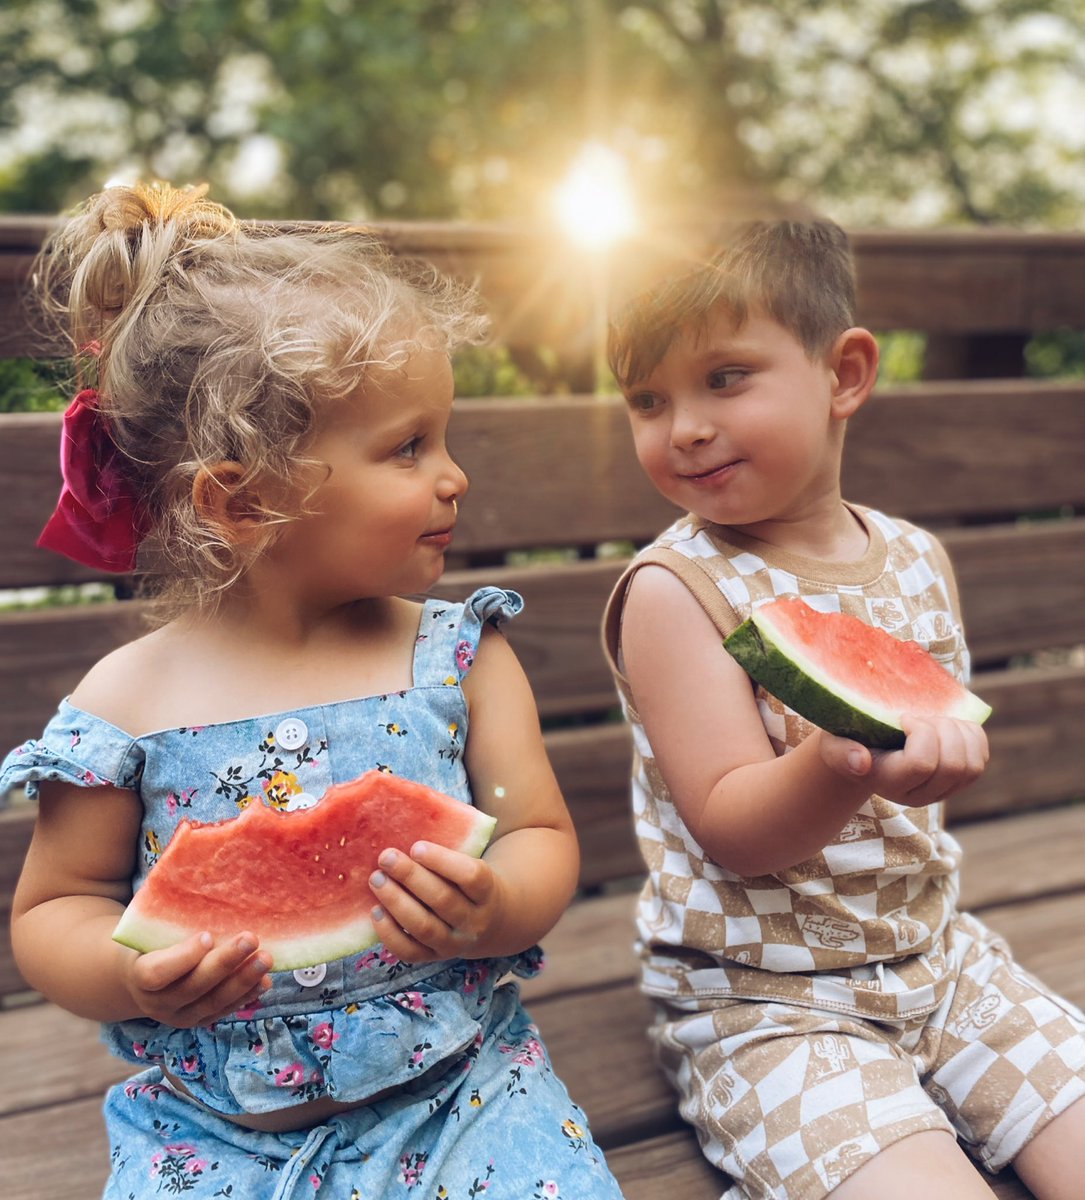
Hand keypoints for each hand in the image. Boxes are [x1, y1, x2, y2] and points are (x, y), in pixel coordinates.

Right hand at [122, 930, 271, 1026]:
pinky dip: (246, 995)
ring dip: (243, 981)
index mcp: (140, 977)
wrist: (144, 979)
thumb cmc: (152, 943)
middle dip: (224, 963)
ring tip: (266, 959)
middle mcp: (158, 1003)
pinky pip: (224, 1010)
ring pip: (213, 1002)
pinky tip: (265, 980)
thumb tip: (191, 876)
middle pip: (193, 986)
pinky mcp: (200, 1021)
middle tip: (251, 939)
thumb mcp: (151, 932)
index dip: (184, 957)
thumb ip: (169, 916)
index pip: (158, 973)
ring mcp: (180, 1016)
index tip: (208, 935)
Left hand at [369, 842, 503, 962]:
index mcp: (488, 892)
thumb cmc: (471, 885)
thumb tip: (404, 839)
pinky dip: (390, 933)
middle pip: (443, 900)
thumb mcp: (473, 867)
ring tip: (377, 880)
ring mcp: (455, 944)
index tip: (416, 846)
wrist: (492, 924)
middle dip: (410, 876)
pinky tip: (376, 911)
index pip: (471, 877)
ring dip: (396, 902)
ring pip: (424, 926)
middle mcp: (474, 922)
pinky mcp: (435, 958)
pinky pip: (410, 951)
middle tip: (386, 857)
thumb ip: (447, 858)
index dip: (442, 861)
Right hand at [819, 713, 988, 807]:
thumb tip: (860, 762)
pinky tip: (947, 726)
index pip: (922, 763)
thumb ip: (840, 753)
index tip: (904, 718)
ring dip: (958, 732)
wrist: (862, 751)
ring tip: (935, 721)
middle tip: (921, 717)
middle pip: (953, 765)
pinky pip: (980, 758)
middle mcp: (919, 795)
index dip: (921, 732)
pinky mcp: (960, 780)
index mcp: (889, 784)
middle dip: (943, 730)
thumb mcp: (833, 744)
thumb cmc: (846, 742)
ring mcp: (943, 791)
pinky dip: (971, 735)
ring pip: (972, 764)